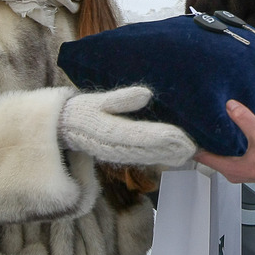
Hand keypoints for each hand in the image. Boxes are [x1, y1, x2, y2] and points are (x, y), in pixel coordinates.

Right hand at [59, 87, 196, 166]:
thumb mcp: (97, 100)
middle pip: (147, 149)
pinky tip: (170, 158)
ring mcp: (115, 154)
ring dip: (167, 156)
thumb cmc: (81, 110)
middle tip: (192, 148)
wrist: (61, 129)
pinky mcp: (116, 157)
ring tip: (187, 154)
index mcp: (109, 130)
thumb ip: (121, 98)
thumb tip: (146, 94)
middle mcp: (114, 146)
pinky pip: (139, 159)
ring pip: (145, 157)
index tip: (182, 136)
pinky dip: (157, 158)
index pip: (141, 134)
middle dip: (170, 150)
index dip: (163, 136)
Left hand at [194, 100, 254, 183]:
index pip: (202, 156)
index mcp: (230, 167)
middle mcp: (233, 171)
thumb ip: (244, 118)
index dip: (193, 142)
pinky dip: (230, 143)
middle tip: (198, 124)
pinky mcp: (251, 164)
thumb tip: (230, 105)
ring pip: (223, 154)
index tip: (186, 131)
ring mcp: (242, 169)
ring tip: (214, 125)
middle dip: (206, 140)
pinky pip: (234, 153)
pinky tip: (233, 131)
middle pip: (211, 154)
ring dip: (219, 141)